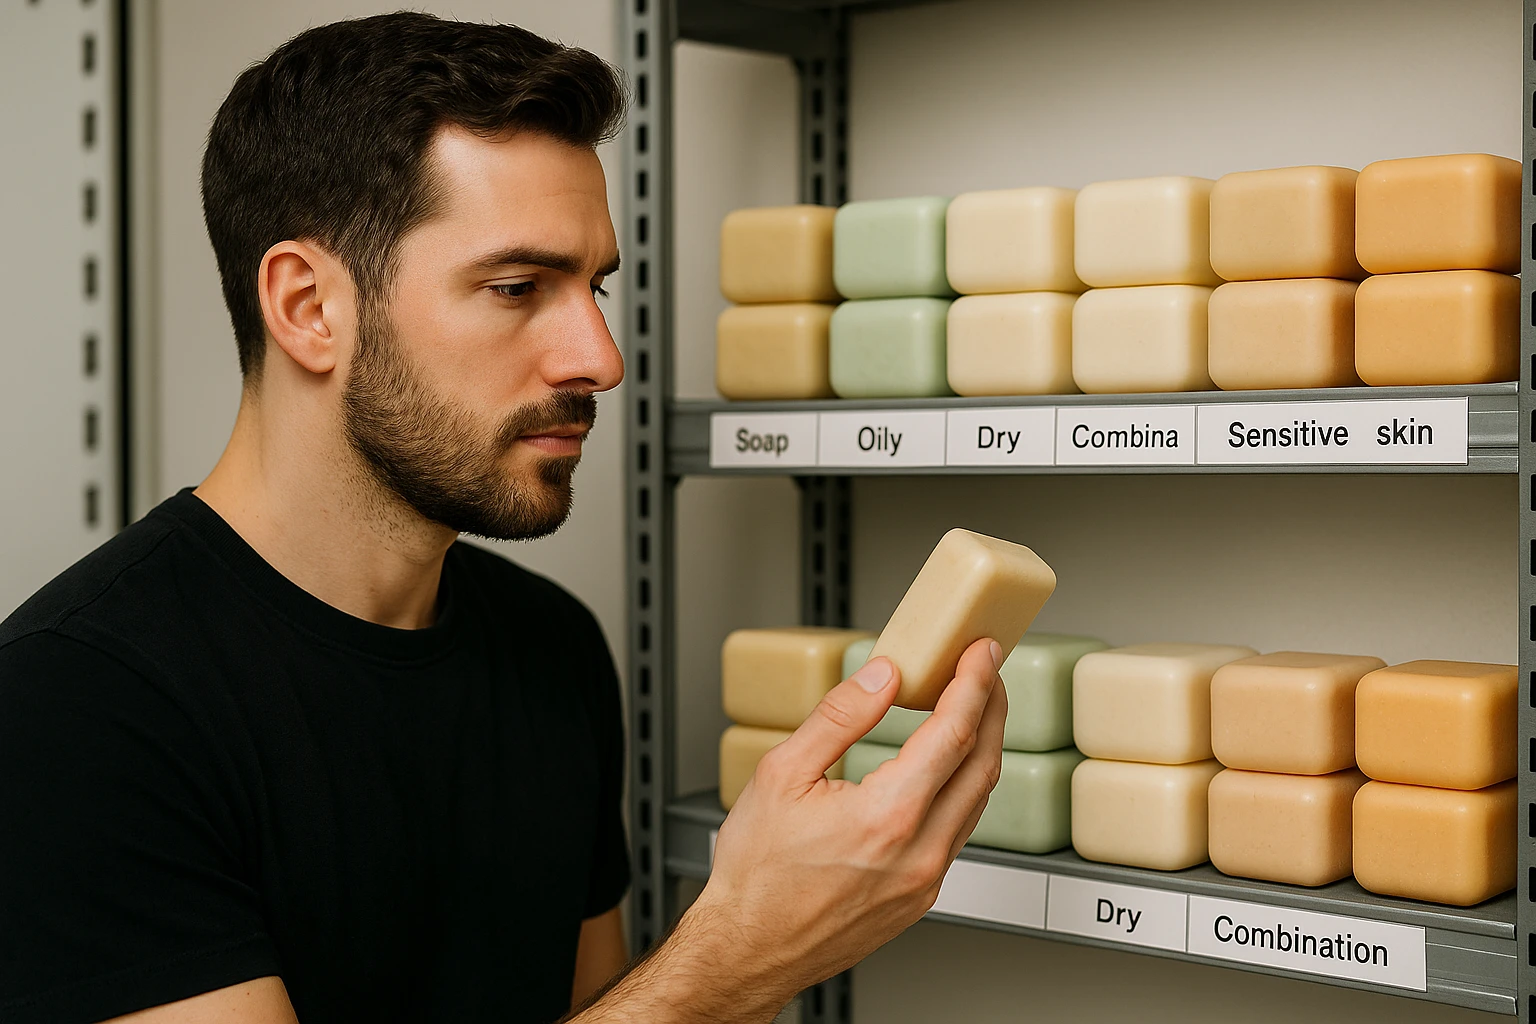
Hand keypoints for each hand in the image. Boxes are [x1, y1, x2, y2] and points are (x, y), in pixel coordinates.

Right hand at [686, 636, 1007, 1012]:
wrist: (748, 947)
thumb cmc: (756, 874)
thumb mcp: (781, 774)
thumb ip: (839, 717)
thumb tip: (883, 676)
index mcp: (888, 815)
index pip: (954, 733)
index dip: (974, 684)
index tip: (980, 653)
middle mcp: (919, 851)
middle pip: (981, 764)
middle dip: (991, 708)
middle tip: (986, 670)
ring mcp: (925, 880)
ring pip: (976, 801)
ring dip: (980, 749)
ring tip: (971, 711)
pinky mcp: (921, 897)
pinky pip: (957, 832)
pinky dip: (961, 789)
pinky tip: (944, 770)